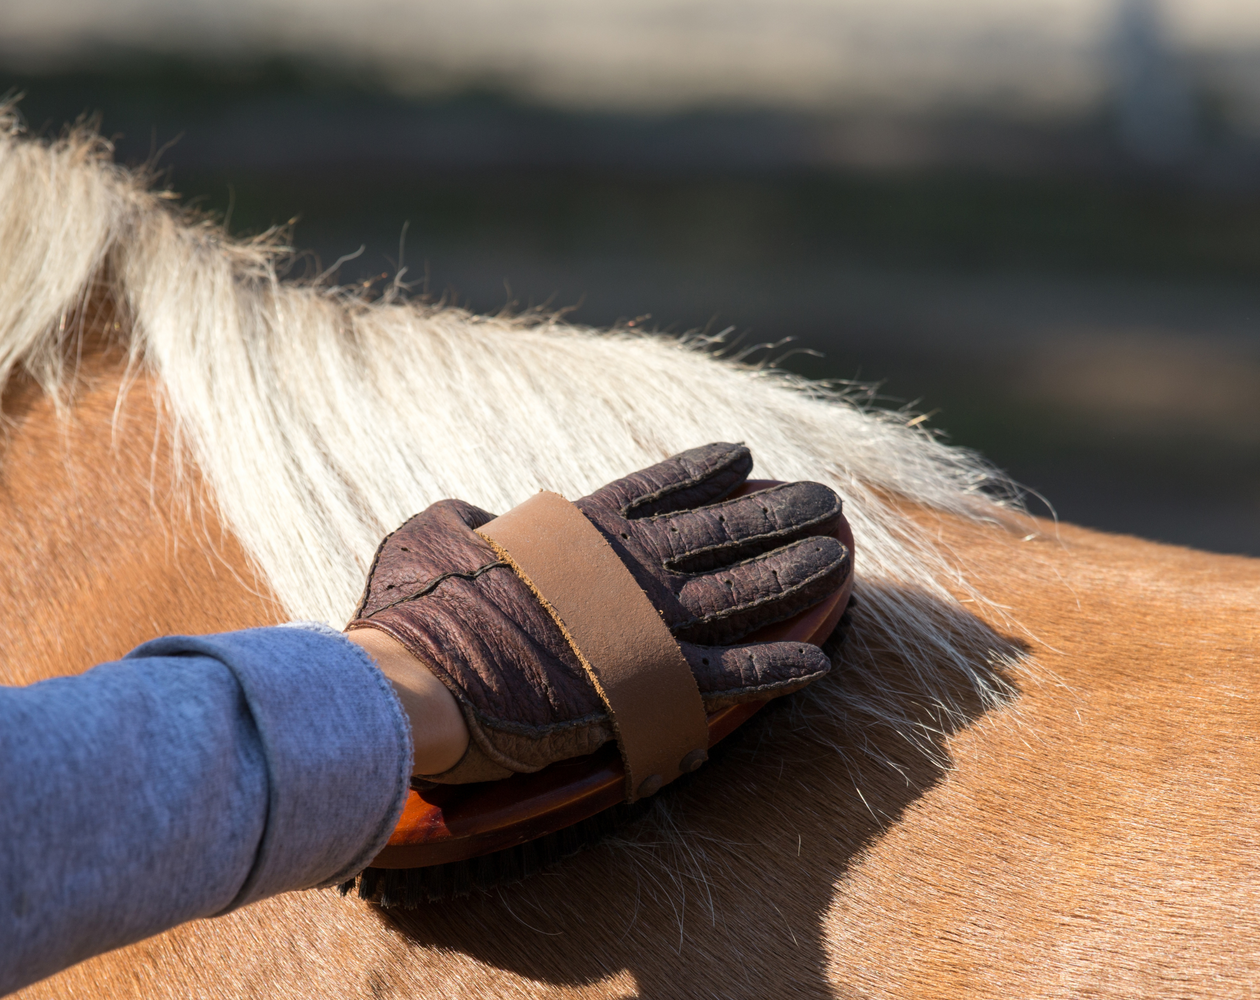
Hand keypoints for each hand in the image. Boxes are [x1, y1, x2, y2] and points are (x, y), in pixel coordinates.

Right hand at [347, 443, 850, 781]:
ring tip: (841, 555)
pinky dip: (778, 668)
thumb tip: (479, 516)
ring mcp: (644, 622)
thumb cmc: (418, 612)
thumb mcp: (432, 537)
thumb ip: (469, 522)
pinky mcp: (650, 683)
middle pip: (721, 530)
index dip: (705, 471)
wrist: (423, 679)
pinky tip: (821, 660)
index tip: (744, 455)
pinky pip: (732, 674)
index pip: (657, 488)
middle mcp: (626, 566)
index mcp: (579, 530)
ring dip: (796, 572)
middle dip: (776, 512)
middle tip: (824, 500)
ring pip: (743, 590)